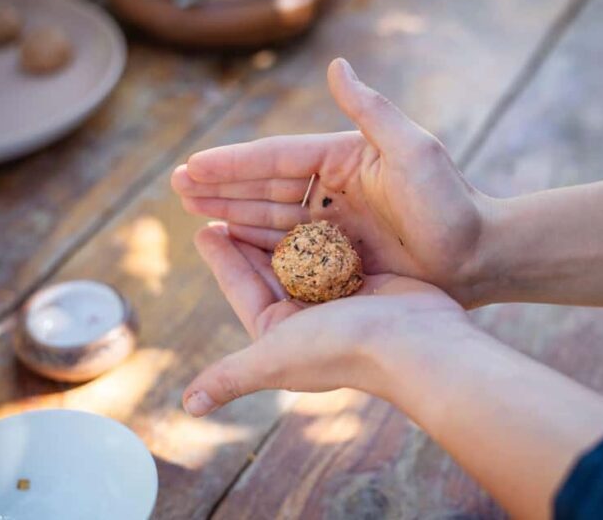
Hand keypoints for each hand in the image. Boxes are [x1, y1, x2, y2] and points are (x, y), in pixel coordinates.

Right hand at [172, 58, 490, 306]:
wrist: (480, 256)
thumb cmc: (451, 202)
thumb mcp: (412, 149)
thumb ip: (370, 110)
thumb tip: (335, 65)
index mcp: (345, 159)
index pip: (279, 159)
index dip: (235, 163)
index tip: (193, 165)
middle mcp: (336, 189)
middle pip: (267, 188)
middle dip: (223, 187)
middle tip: (177, 186)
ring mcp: (337, 225)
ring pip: (273, 218)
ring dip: (233, 214)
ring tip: (193, 212)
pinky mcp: (342, 258)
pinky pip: (292, 251)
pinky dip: (261, 247)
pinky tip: (232, 245)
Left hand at [182, 223, 468, 416]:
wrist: (414, 342)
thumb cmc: (341, 348)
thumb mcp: (274, 358)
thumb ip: (231, 376)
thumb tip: (188, 407)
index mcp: (280, 334)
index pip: (242, 288)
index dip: (222, 259)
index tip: (203, 228)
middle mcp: (307, 318)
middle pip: (270, 267)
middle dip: (249, 237)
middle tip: (230, 202)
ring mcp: (338, 298)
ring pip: (303, 255)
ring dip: (284, 229)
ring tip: (266, 195)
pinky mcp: (367, 280)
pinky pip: (335, 249)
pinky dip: (321, 230)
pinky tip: (312, 204)